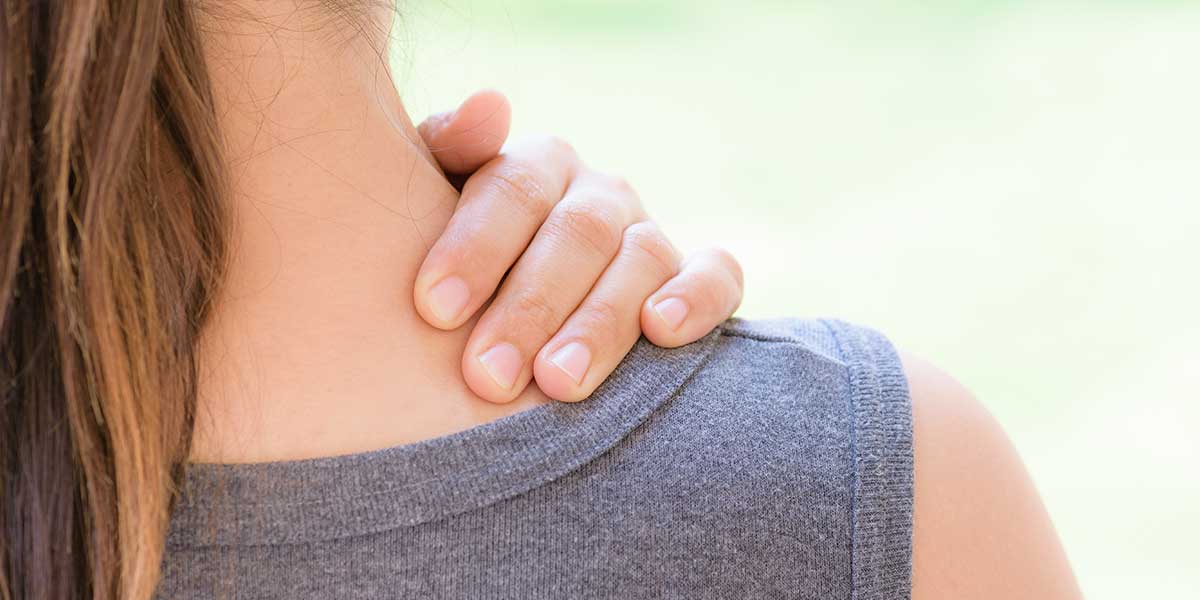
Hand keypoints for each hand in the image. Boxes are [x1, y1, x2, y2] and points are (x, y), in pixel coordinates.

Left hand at [415, 90, 743, 402]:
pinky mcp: (699, 280)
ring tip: (557, 383)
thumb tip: (489, 107)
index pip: (513, 188)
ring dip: (600, 323)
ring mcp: (651, 235)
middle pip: (576, 233)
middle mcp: (599, 194)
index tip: (434, 309)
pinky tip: (661, 331)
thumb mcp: (428, 208)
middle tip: (487, 376)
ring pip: (641, 259)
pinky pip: (718, 275)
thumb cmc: (451, 271)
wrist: (500, 320)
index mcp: (536, 165)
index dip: (475, 246)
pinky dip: (697, 298)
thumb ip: (447, 151)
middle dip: (530, 307)